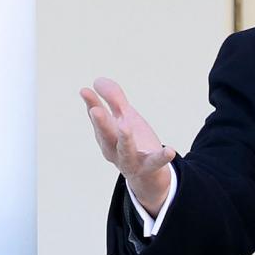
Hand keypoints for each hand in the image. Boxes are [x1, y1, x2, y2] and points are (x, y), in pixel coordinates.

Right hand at [80, 77, 175, 214]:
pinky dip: (161, 157)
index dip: (92, 104)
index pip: (97, 118)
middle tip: (95, 110)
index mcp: (106, 136)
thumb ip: (114, 100)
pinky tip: (169, 150)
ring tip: (125, 126)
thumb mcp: (124, 118)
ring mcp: (130, 160)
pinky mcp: (149, 167)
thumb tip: (98, 80)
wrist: (148, 174)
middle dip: (101, 123)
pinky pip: (155, 163)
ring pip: (125, 151)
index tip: (85, 90)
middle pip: (106, 136)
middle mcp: (114, 149)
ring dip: (124, 139)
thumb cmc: (132, 142)